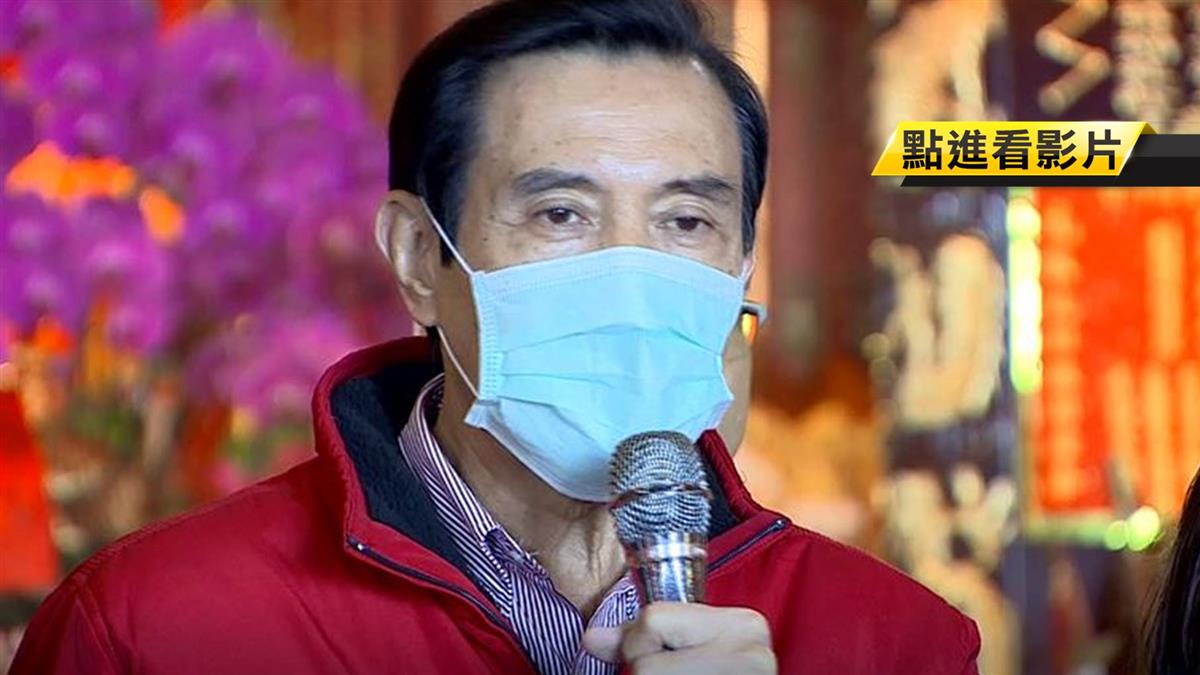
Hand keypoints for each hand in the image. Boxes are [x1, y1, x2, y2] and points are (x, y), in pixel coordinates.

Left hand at [582, 603, 774, 673]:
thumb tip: (593, 638)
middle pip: (647, 662)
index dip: (643, 646)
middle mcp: (753, 652)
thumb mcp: (686, 651)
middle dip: (647, 673)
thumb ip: (640, 641)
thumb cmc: (717, 672)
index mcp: (744, 623)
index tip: (669, 659)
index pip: (654, 621)